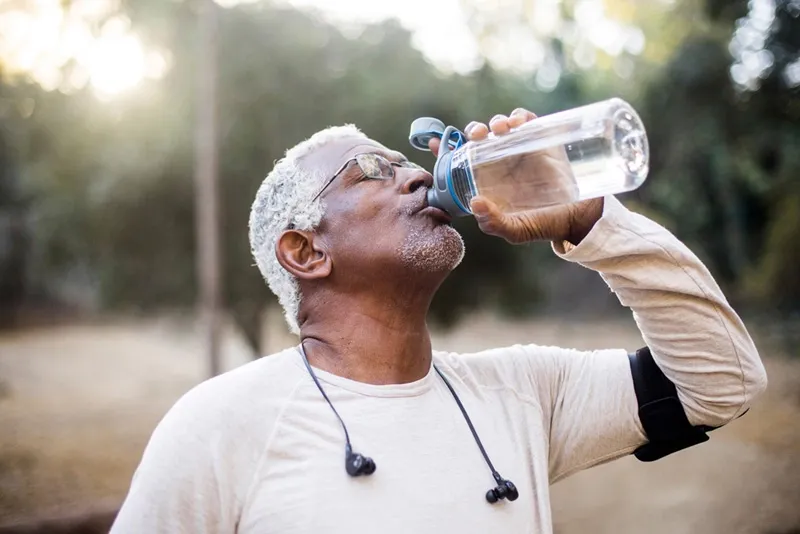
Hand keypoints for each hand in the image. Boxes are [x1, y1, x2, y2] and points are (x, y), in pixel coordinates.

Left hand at [428, 108, 602, 244]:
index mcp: (488, 181)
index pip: (461, 161)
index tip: (434, 144)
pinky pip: (527, 120)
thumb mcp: (516, 230)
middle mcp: (501, 163)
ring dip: (496, 122)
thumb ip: (494, 223)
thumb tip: (475, 203)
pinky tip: (518, 122)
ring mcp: (521, 150)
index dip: (445, 149)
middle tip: (478, 135)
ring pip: (501, 126)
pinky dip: (520, 116)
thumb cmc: (544, 224)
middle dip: (474, 130)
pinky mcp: (542, 140)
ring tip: (500, 130)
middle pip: (480, 138)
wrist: (579, 217)